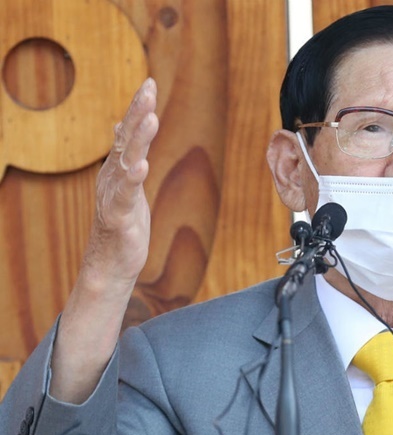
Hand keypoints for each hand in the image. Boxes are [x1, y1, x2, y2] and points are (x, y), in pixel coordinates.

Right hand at [82, 78, 158, 286]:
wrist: (111, 263)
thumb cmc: (122, 222)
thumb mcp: (127, 183)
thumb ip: (128, 154)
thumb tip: (125, 125)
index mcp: (118, 168)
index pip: (128, 131)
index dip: (138, 108)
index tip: (149, 82)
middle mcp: (113, 177)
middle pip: (127, 139)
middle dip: (138, 112)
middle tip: (148, 88)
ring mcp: (114, 195)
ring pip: (127, 161)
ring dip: (139, 139)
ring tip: (151, 118)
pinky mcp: (119, 217)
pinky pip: (125, 195)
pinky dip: (133, 180)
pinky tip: (142, 166)